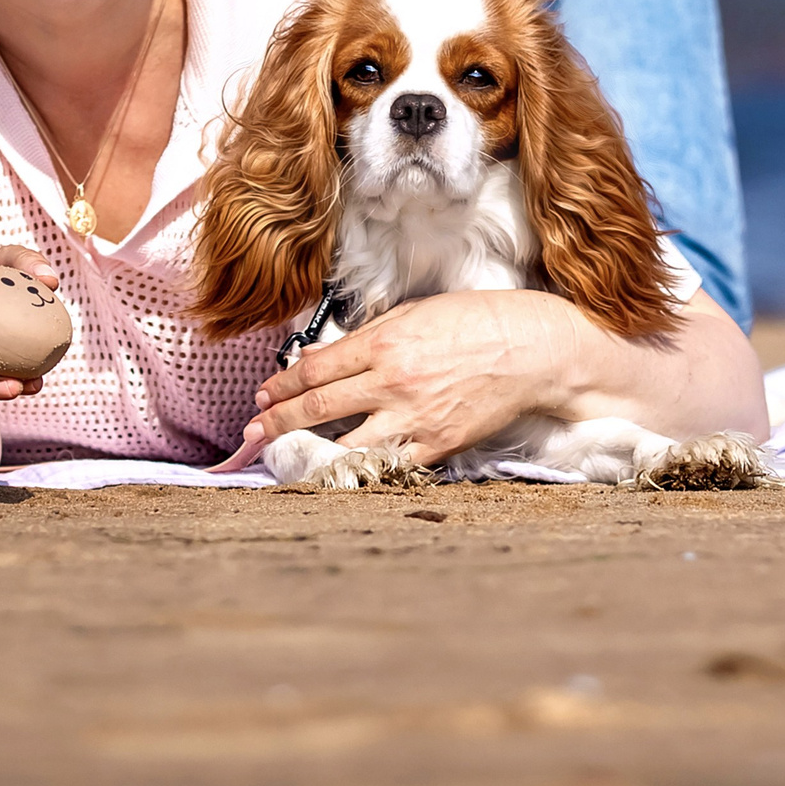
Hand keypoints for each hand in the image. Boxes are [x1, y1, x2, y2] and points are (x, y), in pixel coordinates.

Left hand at [243, 289, 590, 464]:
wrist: (532, 350)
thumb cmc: (478, 322)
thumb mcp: (416, 313)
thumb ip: (368, 336)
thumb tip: (322, 356)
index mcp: (385, 344)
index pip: (315, 369)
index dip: (282, 385)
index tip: (264, 394)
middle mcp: (393, 382)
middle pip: (318, 408)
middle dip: (277, 421)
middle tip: (252, 432)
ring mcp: (413, 418)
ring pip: (344, 444)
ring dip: (307, 451)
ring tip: (282, 457)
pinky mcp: (435, 446)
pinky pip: (386, 464)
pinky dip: (359, 468)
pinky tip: (337, 471)